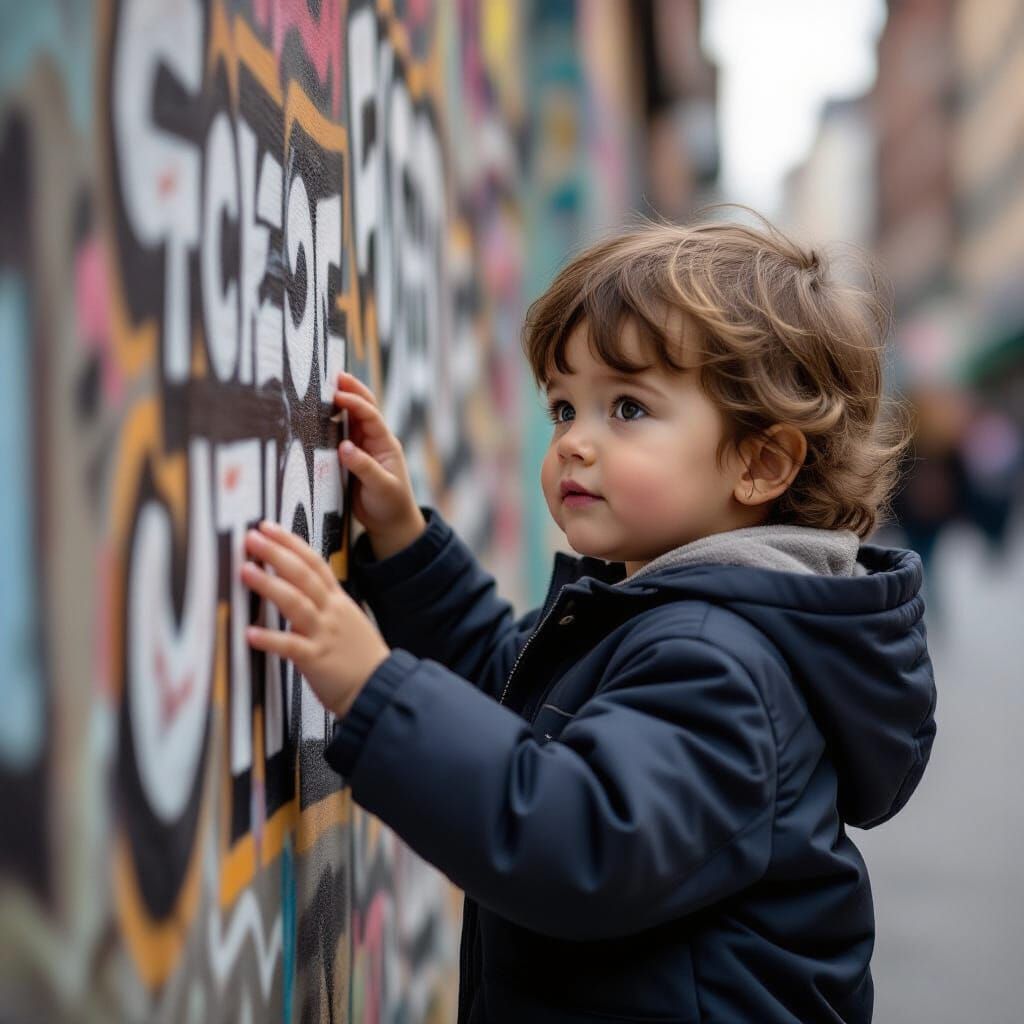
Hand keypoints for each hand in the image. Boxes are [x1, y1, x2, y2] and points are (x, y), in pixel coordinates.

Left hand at [241, 521, 390, 717]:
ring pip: (296, 602)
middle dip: (276, 553)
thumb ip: (324, 605)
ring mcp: (324, 634)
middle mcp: (331, 611)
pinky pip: (290, 646)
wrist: (381, 688)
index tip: (269, 528)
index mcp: (338, 601)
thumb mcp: (347, 621)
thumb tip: (297, 592)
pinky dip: (270, 639)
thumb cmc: (361, 659)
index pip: (314, 562)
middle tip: (251, 538)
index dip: (291, 543)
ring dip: (269, 585)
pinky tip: (250, 633)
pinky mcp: (316, 659)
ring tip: (246, 571)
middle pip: (303, 574)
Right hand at [333, 371, 425, 555]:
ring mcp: (362, 448)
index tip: (336, 394)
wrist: (390, 524)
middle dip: (350, 390)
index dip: (354, 402)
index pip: (370, 416)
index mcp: (385, 444)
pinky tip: (316, 416)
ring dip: (338, 403)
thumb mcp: (381, 487)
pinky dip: (329, 424)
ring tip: (321, 387)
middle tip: (333, 374)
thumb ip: (364, 467)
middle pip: (362, 409)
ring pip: (349, 420)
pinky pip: (339, 436)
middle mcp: (374, 441)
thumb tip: (344, 447)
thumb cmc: (390, 505)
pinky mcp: (350, 459)